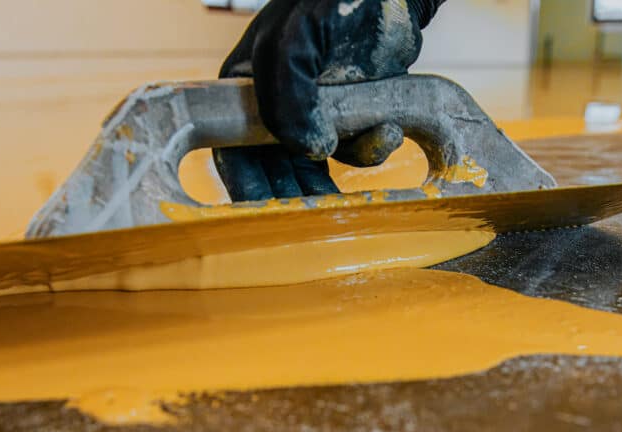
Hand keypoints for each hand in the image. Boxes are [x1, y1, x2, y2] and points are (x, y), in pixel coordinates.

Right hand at [214, 0, 443, 201]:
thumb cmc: (331, 0)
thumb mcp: (294, 41)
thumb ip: (288, 95)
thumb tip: (310, 150)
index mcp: (243, 88)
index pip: (232, 149)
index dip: (244, 185)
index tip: (260, 215)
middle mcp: (274, 106)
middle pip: (273, 169)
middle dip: (291, 196)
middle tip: (308, 220)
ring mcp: (312, 113)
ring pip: (315, 166)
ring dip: (334, 181)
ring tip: (347, 194)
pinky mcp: (349, 116)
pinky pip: (355, 149)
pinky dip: (372, 148)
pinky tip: (388, 132)